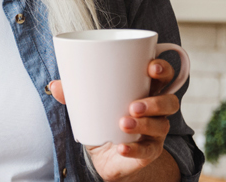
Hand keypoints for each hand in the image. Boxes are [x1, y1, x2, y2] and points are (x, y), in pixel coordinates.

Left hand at [49, 59, 180, 180]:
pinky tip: (121, 147)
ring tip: (123, 123)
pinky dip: (134, 149)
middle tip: (133, 105)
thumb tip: (54, 85)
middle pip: (170, 102)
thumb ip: (74, 94)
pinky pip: (147, 151)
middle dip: (156, 102)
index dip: (162, 70)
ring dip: (145, 124)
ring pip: (161, 126)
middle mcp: (157, 111)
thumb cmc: (103, 121)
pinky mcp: (150, 152)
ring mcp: (156, 133)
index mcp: (146, 91)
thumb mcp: (90, 105)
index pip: (163, 76)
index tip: (150, 68)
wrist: (105, 157)